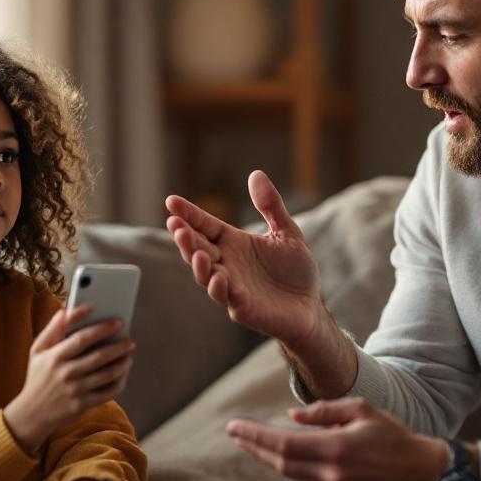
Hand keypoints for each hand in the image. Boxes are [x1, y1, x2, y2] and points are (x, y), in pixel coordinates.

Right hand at [4, 306, 134, 451]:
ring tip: (129, 356)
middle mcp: (66, 373)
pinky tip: (123, 374)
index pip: (82, 338)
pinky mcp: (83, 404)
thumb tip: (65, 310)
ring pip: (107, 374)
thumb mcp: (37, 351)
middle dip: (119, 347)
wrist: (32, 414)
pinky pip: (108, 392)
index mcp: (54, 357)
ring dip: (123, 364)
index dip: (102, 329)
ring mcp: (75, 390)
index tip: (117, 323)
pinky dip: (120, 382)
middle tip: (129, 341)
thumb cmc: (37, 378)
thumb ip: (52, 330)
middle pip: (99, 357)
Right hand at [165, 171, 324, 347]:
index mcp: (234, 243)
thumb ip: (271, 205)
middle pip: (198, 248)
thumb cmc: (295, 271)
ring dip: (198, 264)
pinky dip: (221, 288)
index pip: (205, 225)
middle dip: (186, 238)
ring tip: (197, 252)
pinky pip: (227, 297)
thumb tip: (256, 173)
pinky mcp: (242, 307)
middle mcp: (227, 263)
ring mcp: (231, 286)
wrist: (309, 307)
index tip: (171, 201)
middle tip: (176, 225)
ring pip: (205, 274)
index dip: (188, 213)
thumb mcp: (287, 232)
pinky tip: (219, 278)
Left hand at [226, 398, 448, 480]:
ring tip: (253, 444)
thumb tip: (290, 416)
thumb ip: (324, 411)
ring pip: (291, 478)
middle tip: (235, 434)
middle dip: (254, 447)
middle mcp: (332, 477)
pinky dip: (293, 473)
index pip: (282, 444)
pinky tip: (284, 462)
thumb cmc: (393, 436)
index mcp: (336, 449)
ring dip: (270, 461)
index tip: (233, 427)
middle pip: (280, 464)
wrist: (423, 476)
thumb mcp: (362, 410)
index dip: (254, 436)